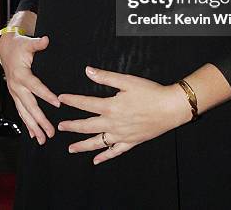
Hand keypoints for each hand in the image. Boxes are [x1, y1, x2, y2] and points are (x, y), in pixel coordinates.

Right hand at [0, 32, 60, 143]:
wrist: (5, 48)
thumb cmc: (19, 46)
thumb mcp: (28, 43)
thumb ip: (37, 44)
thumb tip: (46, 39)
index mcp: (21, 75)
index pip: (36, 87)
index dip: (46, 95)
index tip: (57, 104)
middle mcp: (16, 86)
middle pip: (29, 106)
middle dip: (39, 120)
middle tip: (50, 132)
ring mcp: (15, 92)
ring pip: (24, 113)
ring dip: (33, 127)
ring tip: (42, 139)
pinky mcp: (15, 95)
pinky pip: (21, 111)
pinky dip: (26, 123)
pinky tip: (33, 134)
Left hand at [57, 66, 191, 164]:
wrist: (170, 108)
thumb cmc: (150, 92)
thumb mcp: (127, 80)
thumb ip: (105, 77)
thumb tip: (88, 70)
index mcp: (111, 106)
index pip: (86, 103)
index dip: (72, 100)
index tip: (61, 99)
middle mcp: (113, 123)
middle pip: (87, 126)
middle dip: (72, 126)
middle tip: (60, 127)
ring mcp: (121, 135)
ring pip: (97, 143)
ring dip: (82, 146)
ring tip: (71, 149)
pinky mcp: (131, 142)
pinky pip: (115, 152)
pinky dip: (104, 156)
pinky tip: (96, 161)